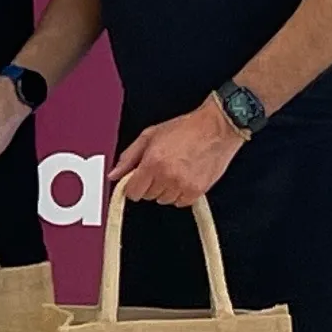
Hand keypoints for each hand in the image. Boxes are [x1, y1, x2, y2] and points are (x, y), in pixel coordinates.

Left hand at [109, 100, 245, 206]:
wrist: (216, 128)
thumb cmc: (185, 128)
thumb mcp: (150, 135)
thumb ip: (129, 157)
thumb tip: (114, 174)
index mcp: (152, 162)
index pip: (132, 192)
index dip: (133, 185)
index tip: (138, 179)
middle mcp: (167, 176)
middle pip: (148, 196)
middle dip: (150, 184)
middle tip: (161, 167)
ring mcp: (183, 186)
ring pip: (164, 200)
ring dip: (166, 189)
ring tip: (175, 170)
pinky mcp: (197, 192)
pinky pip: (181, 203)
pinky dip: (181, 194)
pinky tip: (185, 177)